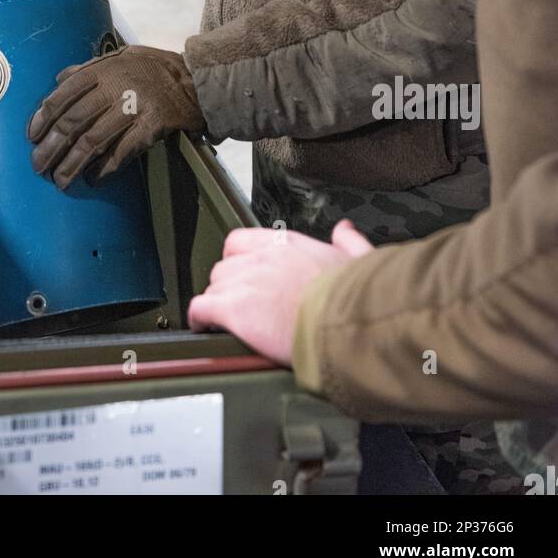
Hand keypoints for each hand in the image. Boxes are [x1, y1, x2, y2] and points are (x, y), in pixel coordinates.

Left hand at [28, 45, 205, 189]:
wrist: (199, 79)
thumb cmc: (156, 68)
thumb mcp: (122, 56)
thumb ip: (89, 67)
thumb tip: (59, 79)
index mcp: (103, 69)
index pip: (62, 95)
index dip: (43, 118)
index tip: (32, 137)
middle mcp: (115, 86)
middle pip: (73, 122)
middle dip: (52, 147)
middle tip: (39, 167)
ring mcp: (134, 107)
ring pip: (93, 140)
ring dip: (72, 164)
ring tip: (60, 180)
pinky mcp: (152, 126)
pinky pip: (122, 152)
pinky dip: (104, 168)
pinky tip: (92, 179)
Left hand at [187, 219, 372, 363]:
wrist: (346, 322)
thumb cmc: (355, 298)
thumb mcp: (358, 260)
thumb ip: (349, 242)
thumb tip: (345, 230)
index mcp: (287, 244)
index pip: (243, 241)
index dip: (239, 260)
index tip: (245, 274)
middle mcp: (261, 257)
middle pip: (225, 266)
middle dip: (229, 286)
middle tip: (240, 304)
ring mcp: (244, 282)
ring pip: (214, 286)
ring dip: (218, 304)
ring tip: (227, 320)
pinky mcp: (234, 309)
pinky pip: (201, 308)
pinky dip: (200, 318)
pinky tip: (205, 327)